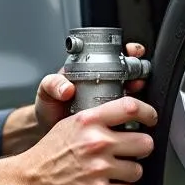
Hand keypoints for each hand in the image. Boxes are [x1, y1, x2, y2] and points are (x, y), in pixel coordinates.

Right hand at [0, 94, 158, 184]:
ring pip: (137, 170)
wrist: (25, 184)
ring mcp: (99, 169)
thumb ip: (95, 120)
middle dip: (140, 150)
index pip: (130, 107)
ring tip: (112, 173)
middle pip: (144, 142)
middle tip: (130, 152)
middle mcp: (96, 143)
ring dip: (128, 174)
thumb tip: (121, 118)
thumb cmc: (45, 157)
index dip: (148, 112)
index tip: (151, 118)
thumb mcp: (68, 126)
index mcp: (88, 122)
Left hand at [33, 41, 149, 133]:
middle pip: (127, 70)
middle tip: (139, 70)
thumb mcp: (46, 92)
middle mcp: (102, 82)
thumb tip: (67, 88)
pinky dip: (135, 110)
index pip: (110, 55)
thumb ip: (52, 84)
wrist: (52, 133)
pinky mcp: (113, 118)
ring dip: (139, 86)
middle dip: (138, 67)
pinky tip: (136, 109)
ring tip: (138, 86)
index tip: (130, 51)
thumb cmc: (49, 108)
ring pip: (131, 89)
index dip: (124, 50)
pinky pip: (127, 112)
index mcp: (88, 70)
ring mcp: (109, 99)